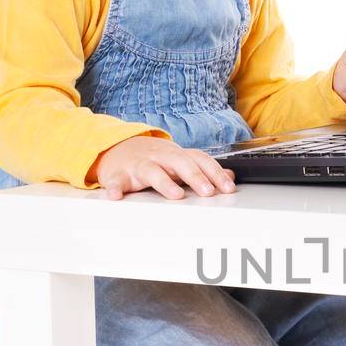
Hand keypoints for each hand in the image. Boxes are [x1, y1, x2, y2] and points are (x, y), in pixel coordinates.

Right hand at [87, 134, 236, 200]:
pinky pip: (115, 181)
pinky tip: (117, 196)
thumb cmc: (153, 158)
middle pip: (178, 162)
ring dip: (164, 182)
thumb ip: (203, 169)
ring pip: (151, 170)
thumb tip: (230, 176)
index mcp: (176, 154)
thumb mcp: (179, 160)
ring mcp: (138, 164)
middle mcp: (159, 157)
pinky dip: (115, 188)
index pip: (199, 159)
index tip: (227, 188)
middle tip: (207, 192)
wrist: (116, 148)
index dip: (214, 172)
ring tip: (175, 195)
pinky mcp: (118, 174)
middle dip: (195, 176)